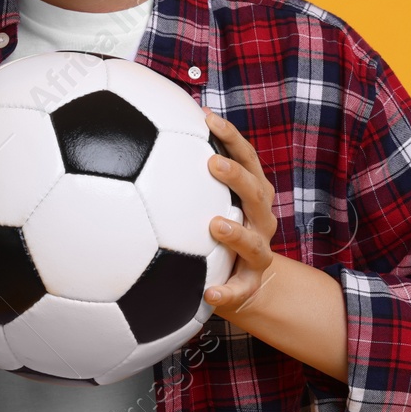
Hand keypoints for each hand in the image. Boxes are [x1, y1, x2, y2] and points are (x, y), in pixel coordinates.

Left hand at [202, 110, 278, 320]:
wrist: (242, 281)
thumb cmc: (220, 230)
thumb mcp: (210, 199)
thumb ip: (189, 172)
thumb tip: (149, 129)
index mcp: (252, 195)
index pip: (247, 159)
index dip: (231, 137)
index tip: (208, 118)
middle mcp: (261, 220)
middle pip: (256, 193)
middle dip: (237, 177)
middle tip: (214, 164)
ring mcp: (259, 253)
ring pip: (256, 243)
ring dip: (238, 233)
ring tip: (216, 225)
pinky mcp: (250, 285)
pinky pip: (240, 291)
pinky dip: (227, 292)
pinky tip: (210, 293)